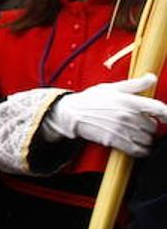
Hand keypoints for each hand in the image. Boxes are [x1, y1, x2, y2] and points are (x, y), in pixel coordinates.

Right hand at [40, 74, 165, 157]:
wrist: (71, 113)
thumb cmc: (91, 100)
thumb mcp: (112, 88)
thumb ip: (135, 84)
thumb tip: (152, 78)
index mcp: (130, 101)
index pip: (159, 108)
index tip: (166, 117)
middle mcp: (128, 116)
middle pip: (153, 126)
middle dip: (149, 126)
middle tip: (140, 123)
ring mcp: (122, 129)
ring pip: (147, 139)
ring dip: (145, 139)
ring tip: (136, 134)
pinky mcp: (116, 141)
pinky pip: (138, 150)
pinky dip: (141, 150)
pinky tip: (137, 146)